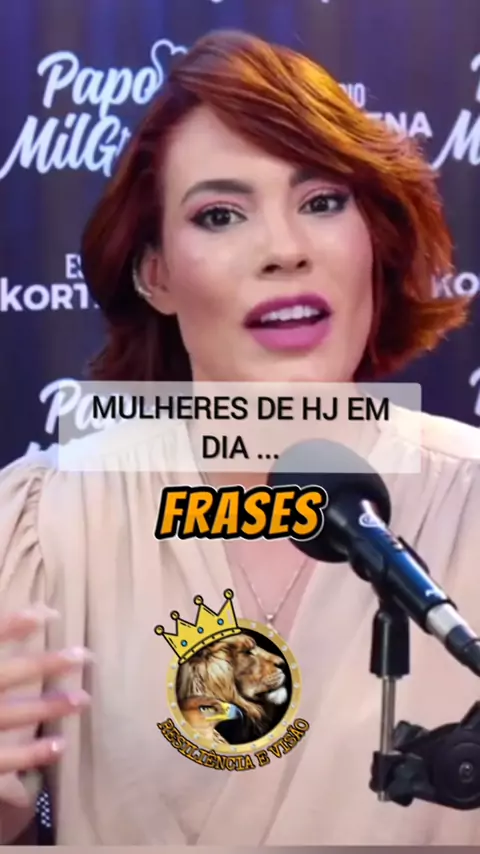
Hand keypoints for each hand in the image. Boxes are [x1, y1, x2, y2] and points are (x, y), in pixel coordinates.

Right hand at [0, 606, 91, 774]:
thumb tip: (14, 606)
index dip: (11, 626)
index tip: (46, 614)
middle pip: (5, 676)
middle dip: (45, 665)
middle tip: (85, 655)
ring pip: (11, 716)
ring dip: (49, 707)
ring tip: (84, 699)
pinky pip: (2, 761)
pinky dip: (32, 755)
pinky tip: (60, 745)